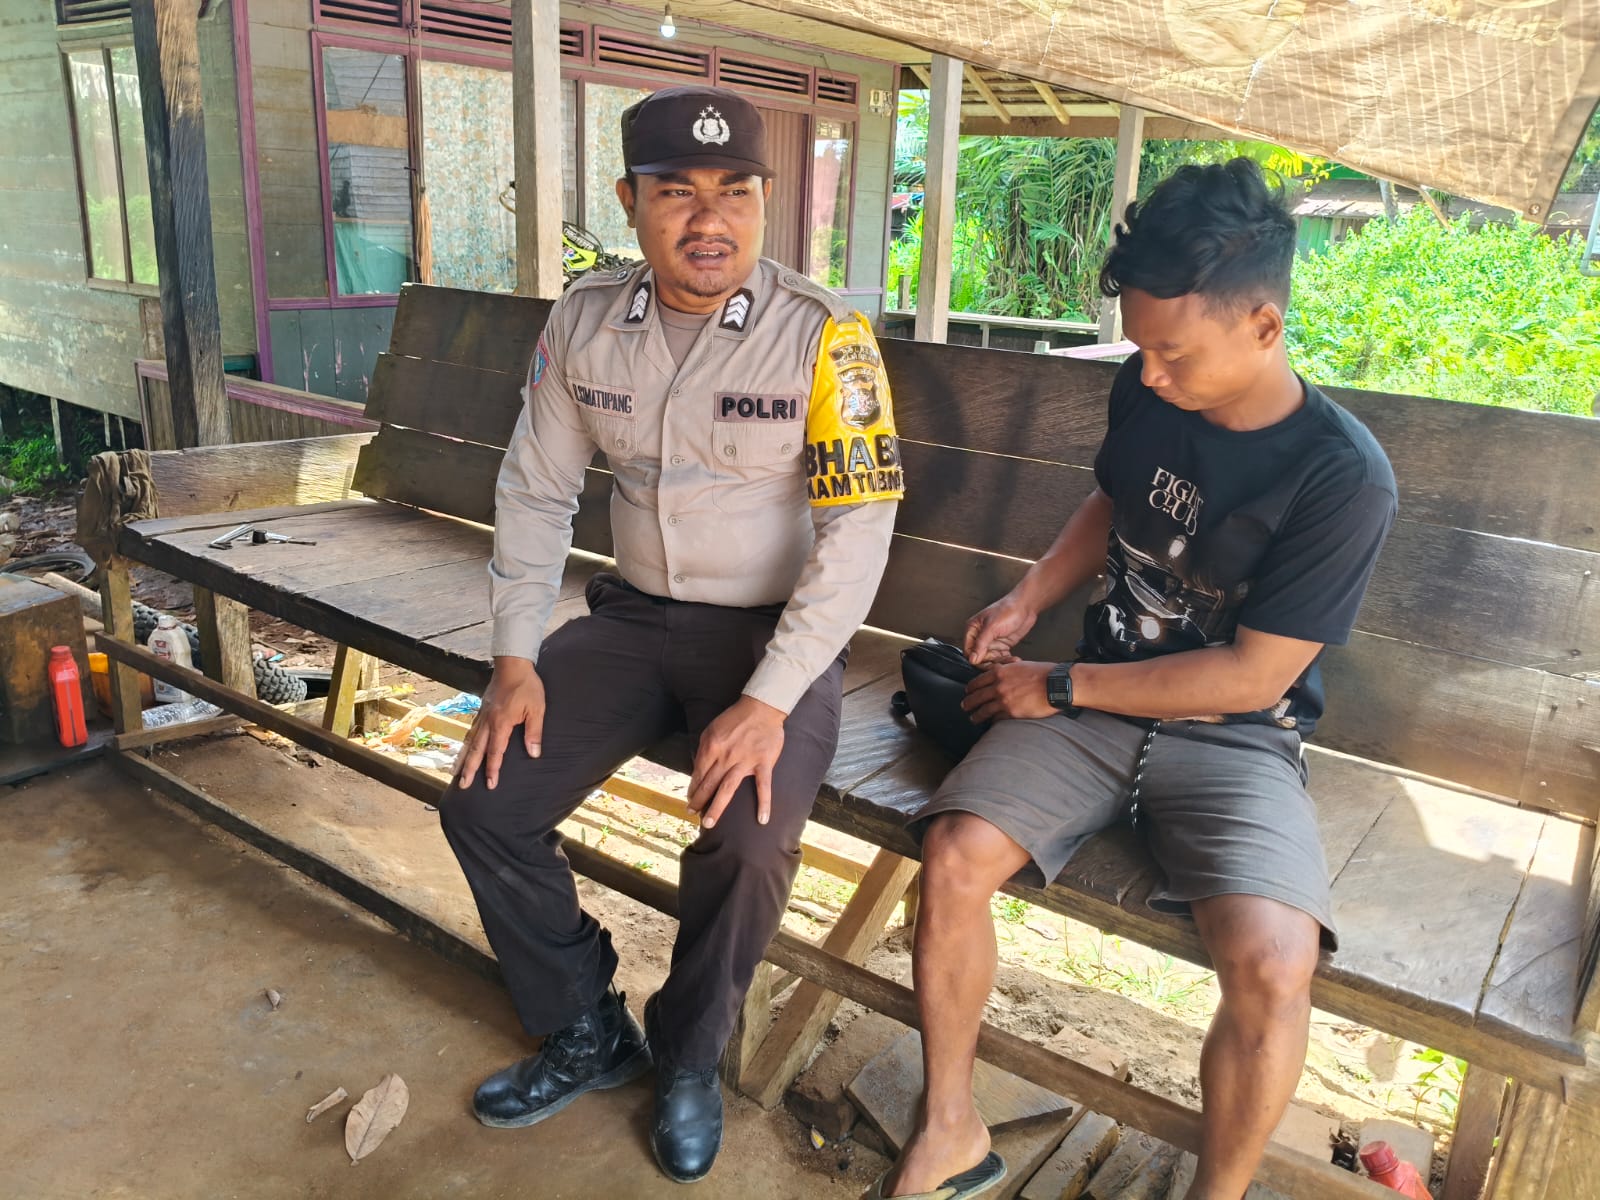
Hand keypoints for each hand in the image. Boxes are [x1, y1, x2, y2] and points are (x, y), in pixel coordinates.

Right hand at [455, 656, 545, 790]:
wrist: (513, 664)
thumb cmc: (526, 686)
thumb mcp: (536, 709)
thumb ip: (534, 732)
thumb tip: (533, 754)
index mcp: (501, 723)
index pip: (495, 752)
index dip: (492, 770)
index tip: (490, 784)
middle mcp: (487, 721)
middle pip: (476, 750)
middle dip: (470, 769)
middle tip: (463, 786)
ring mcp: (482, 715)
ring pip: (470, 740)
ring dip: (463, 758)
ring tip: (456, 772)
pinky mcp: (482, 709)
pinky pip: (472, 730)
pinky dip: (466, 742)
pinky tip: (465, 748)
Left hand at [688, 695, 785, 829]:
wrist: (761, 708)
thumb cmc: (734, 718)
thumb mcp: (711, 729)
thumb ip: (704, 750)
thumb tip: (698, 771)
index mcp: (712, 747)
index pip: (699, 774)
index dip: (693, 789)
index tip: (690, 800)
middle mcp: (726, 756)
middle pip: (709, 784)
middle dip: (698, 802)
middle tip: (692, 815)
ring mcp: (745, 761)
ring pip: (727, 789)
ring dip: (716, 808)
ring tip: (708, 823)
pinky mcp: (763, 763)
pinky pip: (763, 786)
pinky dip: (764, 803)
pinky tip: (763, 819)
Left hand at [962, 660, 1056, 722]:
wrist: (1055, 684)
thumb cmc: (1043, 673)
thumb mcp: (1020, 665)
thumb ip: (1006, 670)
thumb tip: (999, 673)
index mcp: (999, 672)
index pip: (978, 681)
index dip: (970, 688)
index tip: (968, 691)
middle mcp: (998, 686)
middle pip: (976, 696)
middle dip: (968, 703)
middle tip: (964, 706)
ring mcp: (1003, 700)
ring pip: (983, 710)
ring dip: (976, 715)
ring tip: (973, 719)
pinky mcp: (1011, 712)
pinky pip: (996, 718)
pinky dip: (992, 721)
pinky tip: (990, 723)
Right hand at [964, 593, 1038, 664]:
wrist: (1026, 606)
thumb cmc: (1008, 609)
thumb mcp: (992, 627)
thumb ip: (981, 643)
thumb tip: (972, 658)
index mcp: (973, 629)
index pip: (968, 650)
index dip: (976, 659)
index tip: (986, 662)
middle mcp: (981, 637)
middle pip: (980, 657)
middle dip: (990, 662)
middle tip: (1000, 665)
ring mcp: (992, 642)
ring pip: (991, 659)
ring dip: (1001, 662)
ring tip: (1011, 660)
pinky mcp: (1002, 645)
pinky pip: (1001, 658)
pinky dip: (1007, 660)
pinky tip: (1014, 659)